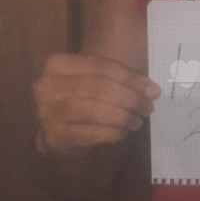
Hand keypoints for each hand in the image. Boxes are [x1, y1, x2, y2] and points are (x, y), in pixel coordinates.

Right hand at [33, 53, 161, 155]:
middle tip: (148, 107)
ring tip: (138, 121)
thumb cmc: (81, 99)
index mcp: (57, 64)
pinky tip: (123, 133)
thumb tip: (151, 90)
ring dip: (122, 117)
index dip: (130, 78)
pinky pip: (89, 133)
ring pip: (93, 111)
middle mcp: (47, 86)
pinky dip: (111, 133)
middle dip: (129, 99)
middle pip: (97, 88)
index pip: (100, 66)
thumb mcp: (95, 80)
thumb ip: (120, 80)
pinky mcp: (54, 136)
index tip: (152, 89)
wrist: (57, 130)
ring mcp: (47, 112)